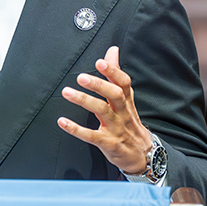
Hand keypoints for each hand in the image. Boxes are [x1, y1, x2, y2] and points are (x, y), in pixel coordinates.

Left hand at [57, 46, 152, 173]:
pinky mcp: (108, 143)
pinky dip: (76, 129)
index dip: (113, 71)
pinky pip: (92, 136)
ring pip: (102, 112)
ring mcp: (116, 128)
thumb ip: (116, 75)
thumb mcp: (126, 99)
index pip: (123, 83)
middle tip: (81, 77)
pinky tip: (62, 122)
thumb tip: (112, 51)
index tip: (100, 62)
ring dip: (84, 100)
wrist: (143, 154)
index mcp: (126, 101)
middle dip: (99, 85)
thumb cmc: (129, 122)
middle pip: (114, 95)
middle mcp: (122, 112)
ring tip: (67, 92)